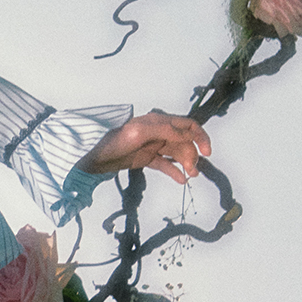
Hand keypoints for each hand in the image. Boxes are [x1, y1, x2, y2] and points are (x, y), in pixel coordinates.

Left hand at [78, 111, 211, 187]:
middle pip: (185, 142)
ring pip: (177, 154)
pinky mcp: (147, 158)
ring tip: (190, 176)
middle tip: (192, 170)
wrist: (94, 155)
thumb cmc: (114, 140)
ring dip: (186, 164)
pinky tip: (181, 179)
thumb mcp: (140, 132)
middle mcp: (159, 132)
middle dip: (192, 155)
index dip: (201, 137)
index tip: (207, 152)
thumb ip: (165, 130)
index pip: (188, 125)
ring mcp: (153, 145)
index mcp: (159, 121)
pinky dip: (175, 171)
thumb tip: (188, 133)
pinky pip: (165, 164)